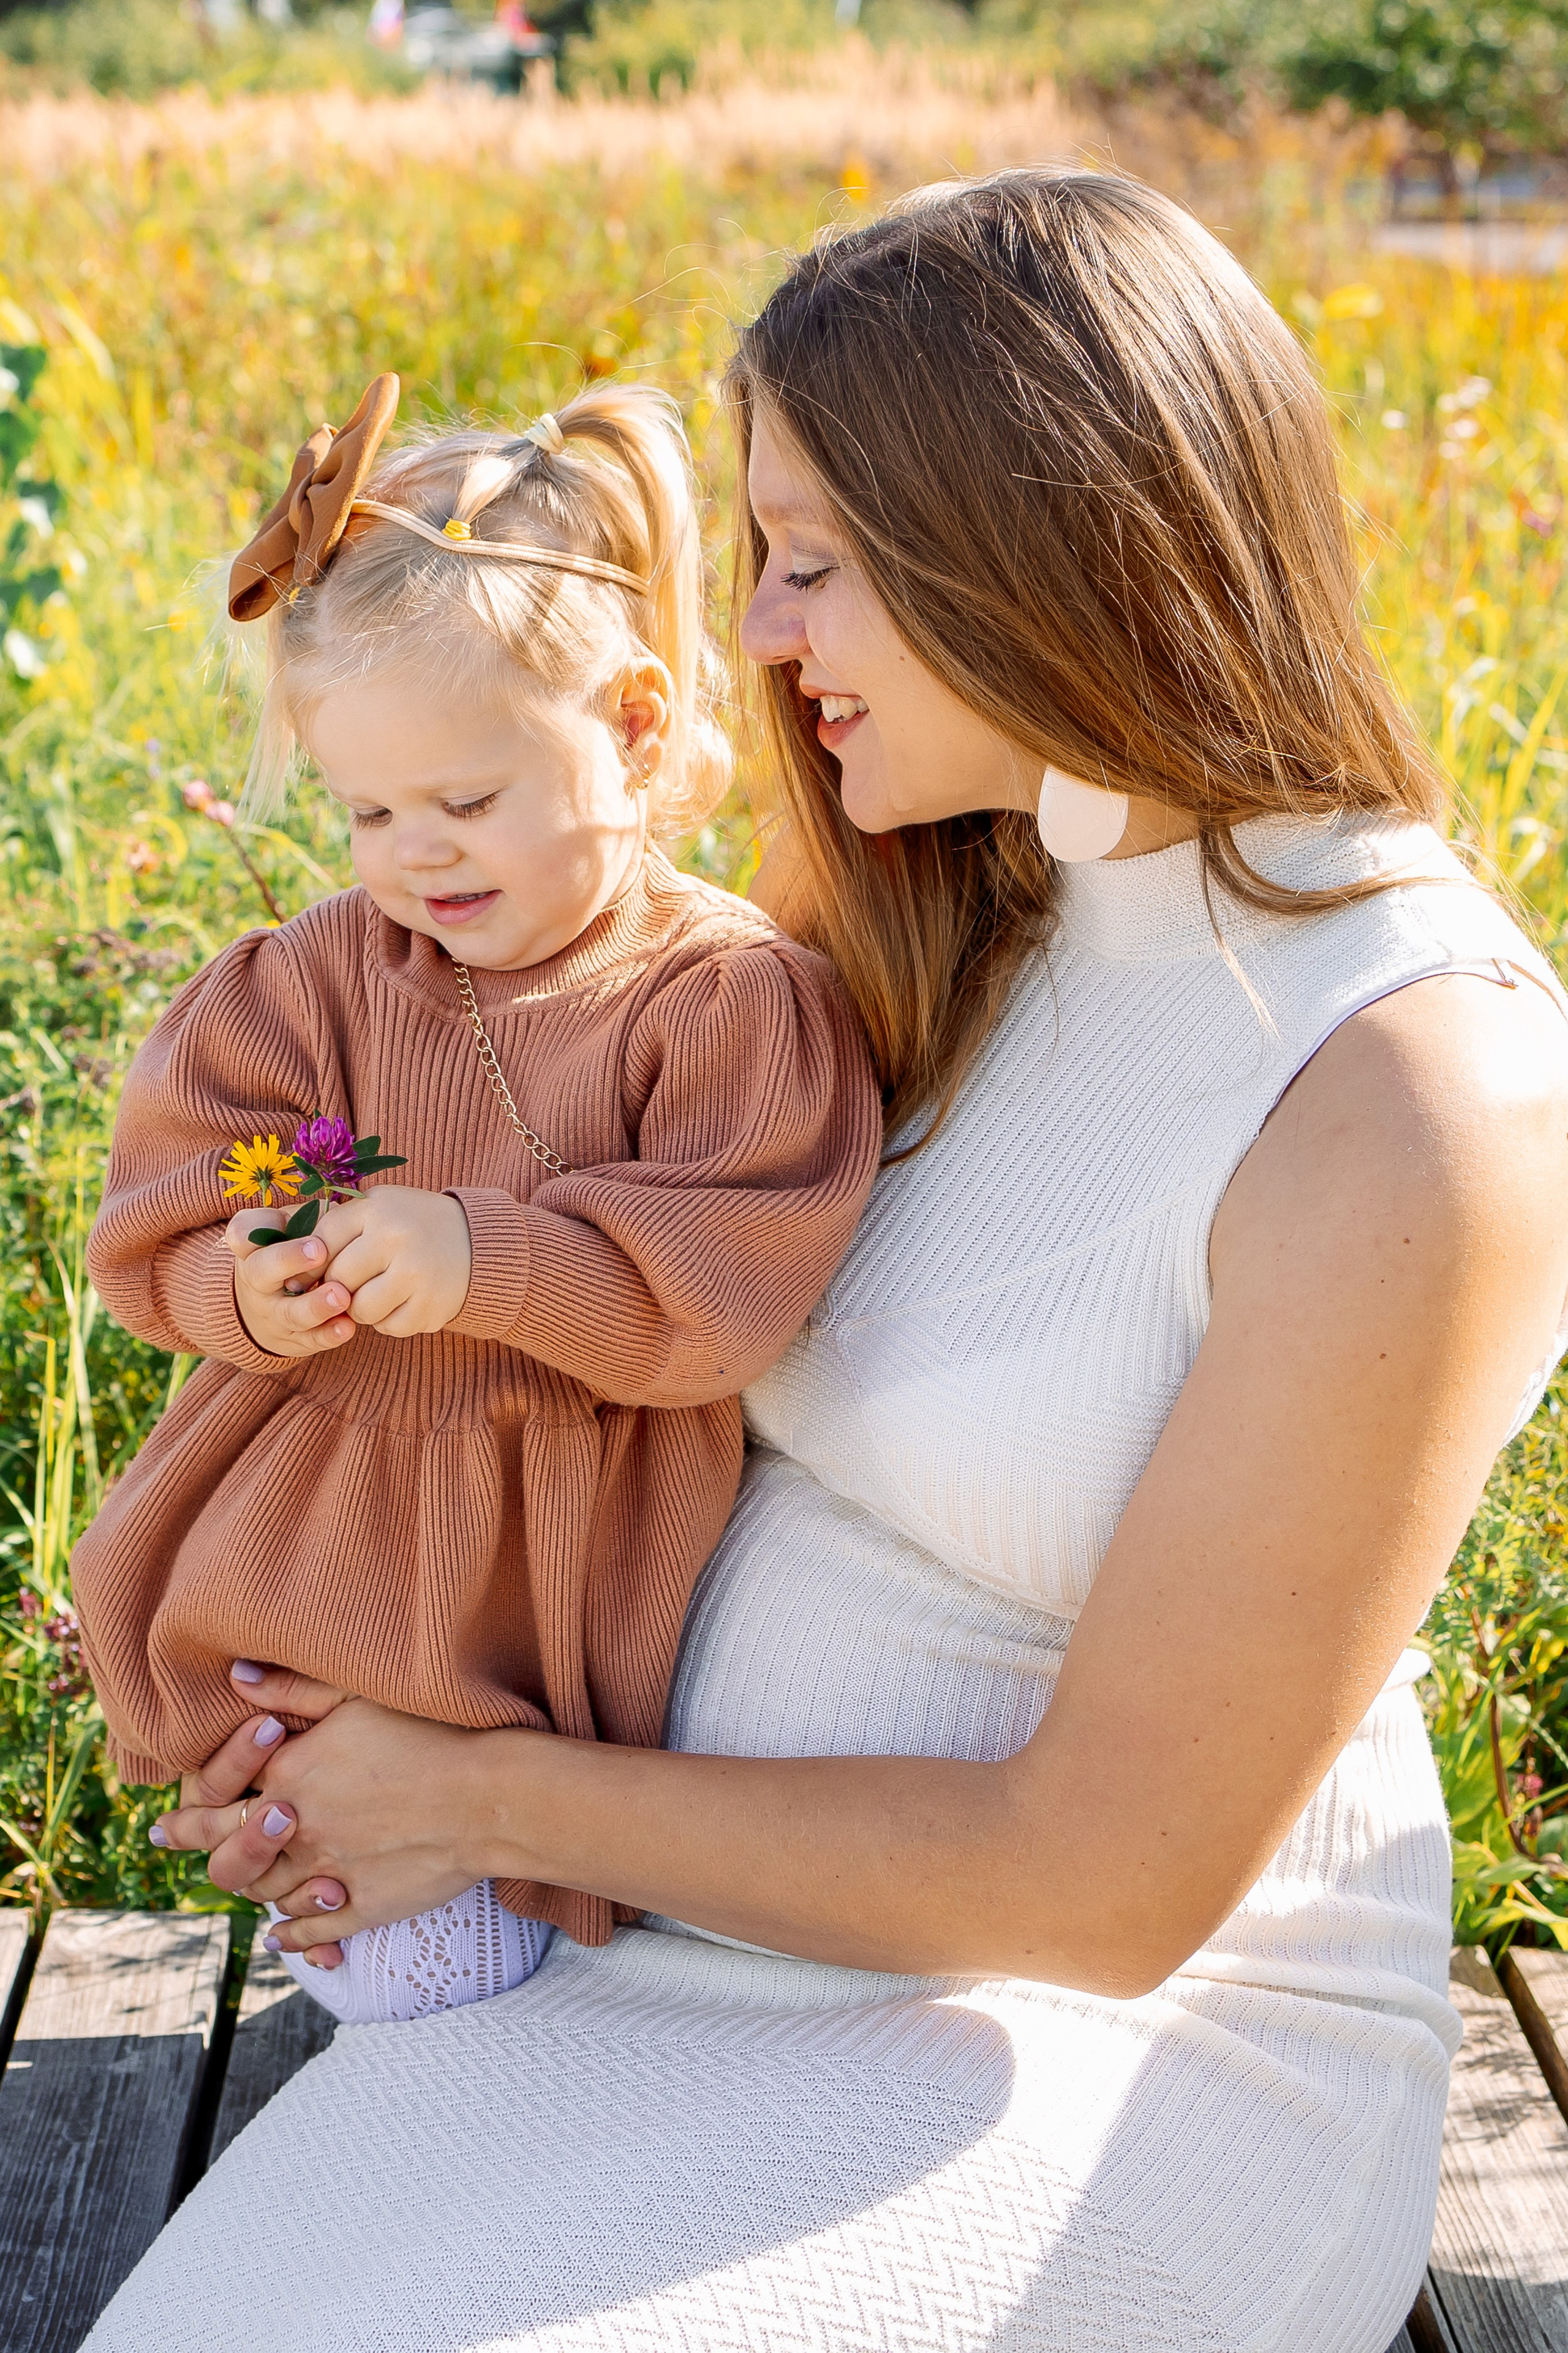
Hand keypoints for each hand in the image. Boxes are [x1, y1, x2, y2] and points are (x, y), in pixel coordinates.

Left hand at [156, 1663, 515, 1957]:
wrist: (488, 1796)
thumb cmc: (430, 1736)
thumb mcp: (358, 1698)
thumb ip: (294, 1692)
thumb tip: (238, 1678)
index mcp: (293, 1775)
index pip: (222, 1793)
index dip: (190, 1806)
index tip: (165, 1818)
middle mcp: (299, 1828)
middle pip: (228, 1848)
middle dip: (194, 1841)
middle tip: (169, 1839)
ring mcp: (328, 1872)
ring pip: (266, 1892)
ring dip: (251, 1885)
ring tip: (242, 1882)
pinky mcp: (361, 1905)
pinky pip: (310, 1929)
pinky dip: (292, 1936)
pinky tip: (284, 1935)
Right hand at [227, 1212, 356, 1358]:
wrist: (267, 1305)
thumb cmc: (288, 1252)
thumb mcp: (286, 1229)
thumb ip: (305, 1217)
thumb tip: (337, 1209)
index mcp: (251, 1247)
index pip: (242, 1234)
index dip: (256, 1230)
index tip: (283, 1217)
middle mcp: (256, 1281)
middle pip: (262, 1272)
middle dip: (289, 1260)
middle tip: (320, 1250)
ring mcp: (273, 1313)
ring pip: (290, 1312)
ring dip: (316, 1305)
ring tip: (342, 1296)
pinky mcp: (293, 1339)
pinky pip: (309, 1339)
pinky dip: (328, 1334)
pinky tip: (347, 1327)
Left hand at [312, 1185, 471, 1336]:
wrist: (479, 1243)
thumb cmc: (413, 1225)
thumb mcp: (379, 1207)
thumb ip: (336, 1224)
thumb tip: (285, 1255)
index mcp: (377, 1208)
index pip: (321, 1241)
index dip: (310, 1264)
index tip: (309, 1275)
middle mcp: (396, 1237)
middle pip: (337, 1279)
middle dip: (337, 1288)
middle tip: (350, 1285)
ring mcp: (416, 1273)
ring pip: (359, 1309)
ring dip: (361, 1308)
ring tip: (377, 1293)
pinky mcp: (431, 1306)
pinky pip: (388, 1327)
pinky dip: (389, 1320)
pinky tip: (403, 1301)